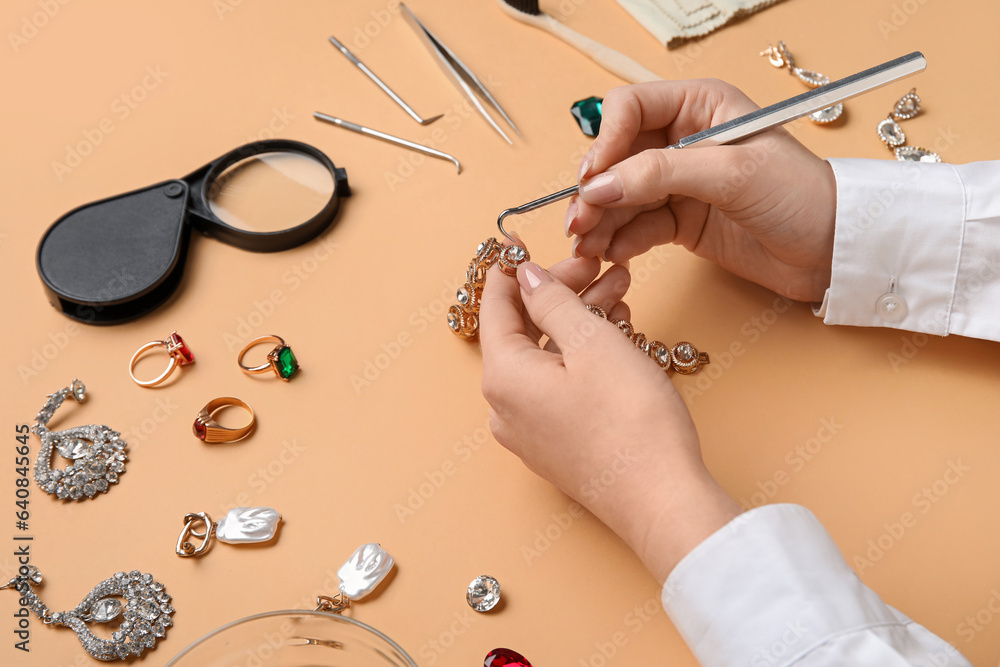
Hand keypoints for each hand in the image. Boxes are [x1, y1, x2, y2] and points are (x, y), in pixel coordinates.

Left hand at [479, 256, 739, 581]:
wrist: (662, 499)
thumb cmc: (629, 421)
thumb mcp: (591, 343)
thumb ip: (553, 303)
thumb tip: (527, 279)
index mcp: (503, 377)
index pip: (495, 307)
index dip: (511, 270)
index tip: (521, 243)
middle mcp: (505, 407)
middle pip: (523, 332)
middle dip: (562, 293)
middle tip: (597, 268)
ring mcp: (530, 432)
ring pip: (547, 358)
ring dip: (580, 322)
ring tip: (621, 295)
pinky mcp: (557, 447)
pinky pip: (559, 387)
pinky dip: (583, 356)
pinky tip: (617, 336)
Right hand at [569, 79, 836, 302]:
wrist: (834, 250)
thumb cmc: (801, 195)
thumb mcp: (731, 173)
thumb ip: (660, 174)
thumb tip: (598, 185)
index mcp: (700, 106)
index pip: (630, 109)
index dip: (605, 141)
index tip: (593, 178)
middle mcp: (684, 140)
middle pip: (617, 157)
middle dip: (595, 189)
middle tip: (579, 221)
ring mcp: (681, 183)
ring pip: (621, 196)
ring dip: (600, 220)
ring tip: (587, 247)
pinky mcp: (681, 221)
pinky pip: (637, 227)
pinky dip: (620, 241)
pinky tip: (611, 255)